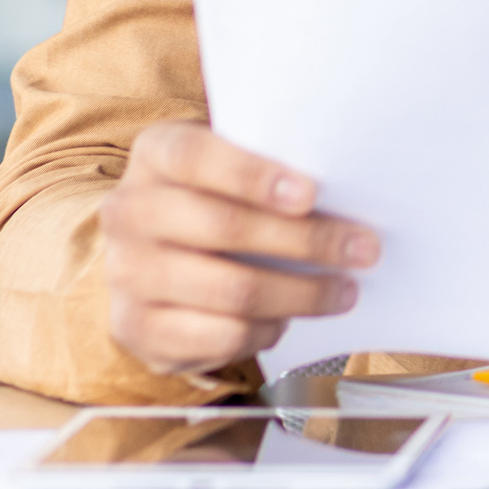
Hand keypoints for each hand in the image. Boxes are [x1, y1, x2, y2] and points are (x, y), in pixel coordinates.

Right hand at [99, 120, 377, 377]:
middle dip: (306, 241)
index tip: (310, 194)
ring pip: (229, 289)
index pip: (194, 157)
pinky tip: (286, 319)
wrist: (158, 254)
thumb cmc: (219, 196)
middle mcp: (128, 211)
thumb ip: (275, 165)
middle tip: (364, 249)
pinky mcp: (135, 327)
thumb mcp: (238, 164)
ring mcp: (125, 272)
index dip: (252, 176)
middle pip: (223, 227)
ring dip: (301, 294)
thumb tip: (349, 190)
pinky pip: (217, 335)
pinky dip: (265, 330)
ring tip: (343, 291)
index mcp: (155, 153)